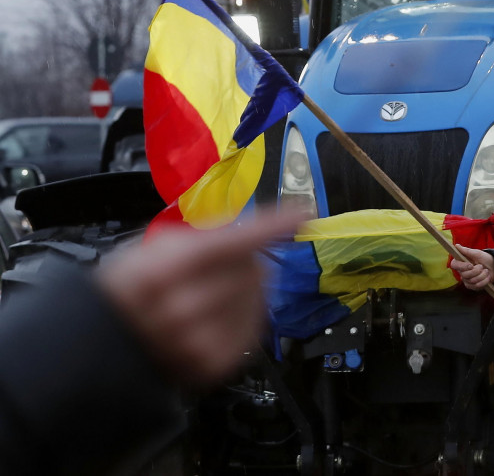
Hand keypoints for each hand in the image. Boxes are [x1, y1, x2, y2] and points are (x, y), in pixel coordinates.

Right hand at [97, 210, 305, 385]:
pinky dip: (246, 314)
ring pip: (258, 297)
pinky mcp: (214, 364)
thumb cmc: (133, 288)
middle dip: (247, 261)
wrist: (108, 348)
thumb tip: (250, 226)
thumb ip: (203, 237)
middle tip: (222, 265)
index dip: (270, 226)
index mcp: (162, 272)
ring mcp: (199, 342)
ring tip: (216, 291)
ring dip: (248, 288)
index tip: (301, 213)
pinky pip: (255, 326)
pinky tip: (223, 313)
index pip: (230, 244)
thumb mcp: (155, 249)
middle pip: (251, 270)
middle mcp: (182, 310)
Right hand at [451, 244, 493, 290]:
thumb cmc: (484, 258)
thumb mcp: (477, 253)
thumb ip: (466, 251)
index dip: (462, 266)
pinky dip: (485, 281)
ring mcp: (467, 280)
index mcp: (461, 262)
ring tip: (486, 271)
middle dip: (476, 270)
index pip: (454, 265)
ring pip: (472, 281)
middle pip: (465, 275)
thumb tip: (456, 246)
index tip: (470, 265)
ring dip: (482, 275)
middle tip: (482, 266)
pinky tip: (487, 277)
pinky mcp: (473, 286)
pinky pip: (477, 286)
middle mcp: (462, 272)